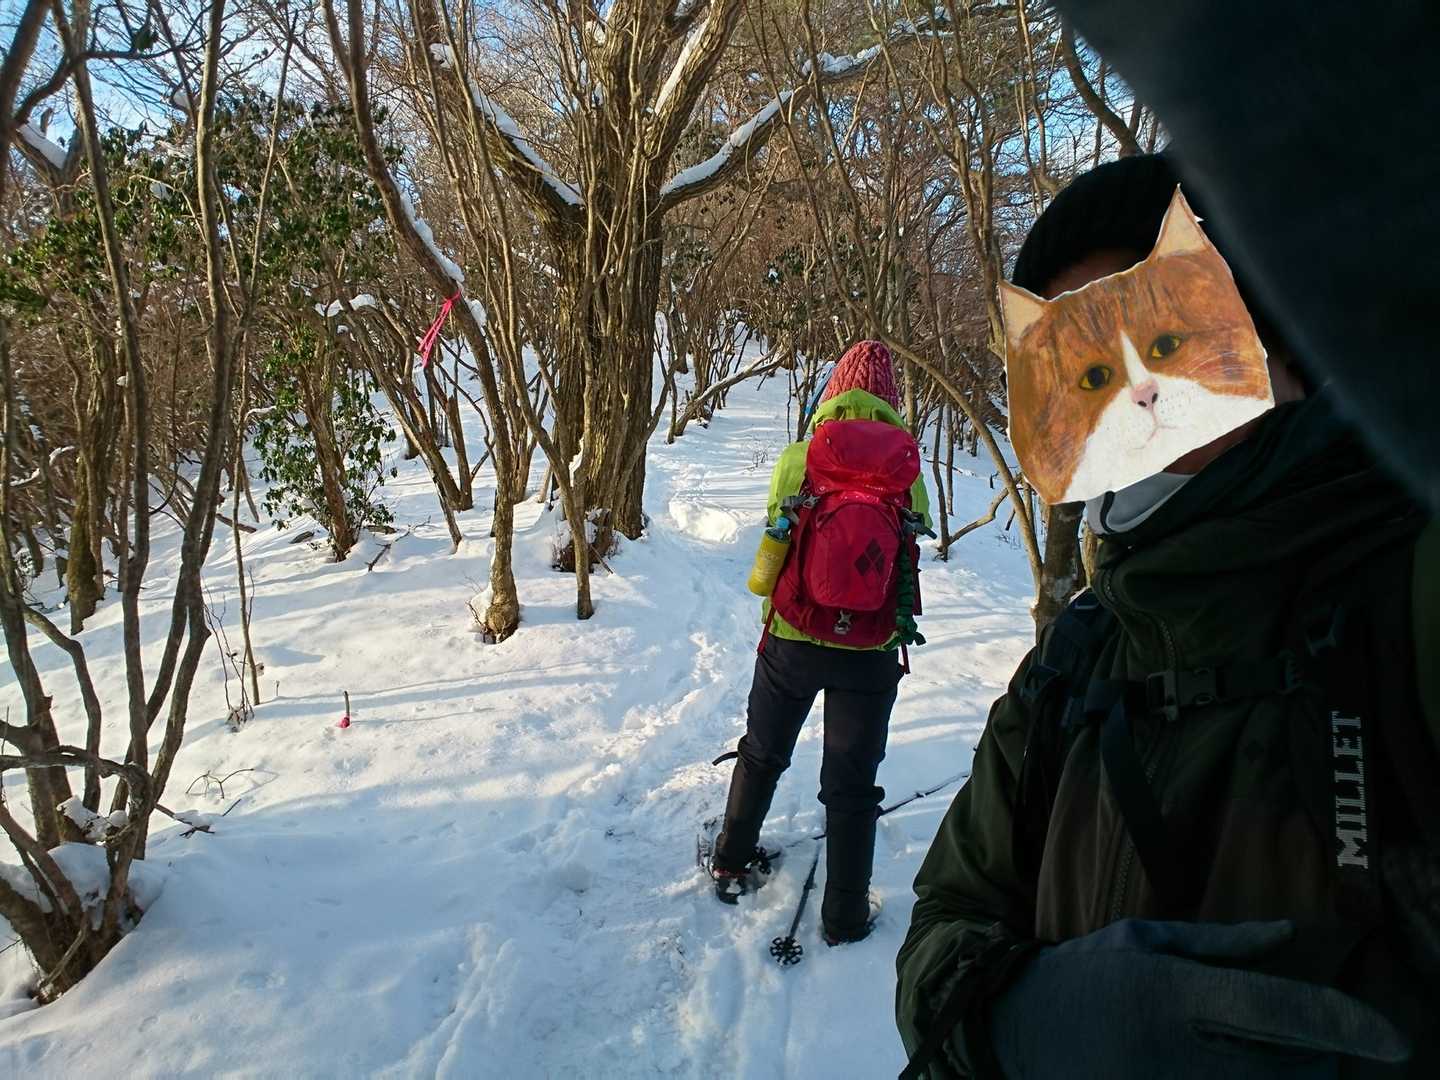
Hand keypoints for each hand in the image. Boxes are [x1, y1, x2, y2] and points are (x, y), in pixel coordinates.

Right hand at [986, 920, 1409, 1078]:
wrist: (1014, 1028)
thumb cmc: (1084, 974)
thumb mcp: (1143, 938)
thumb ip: (1220, 943)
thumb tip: (1288, 937)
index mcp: (1170, 990)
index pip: (1274, 1009)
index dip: (1342, 1025)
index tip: (1394, 1042)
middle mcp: (1173, 1048)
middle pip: (1283, 1070)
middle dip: (1321, 1062)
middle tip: (1327, 1049)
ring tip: (1295, 1064)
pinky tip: (1249, 1076)